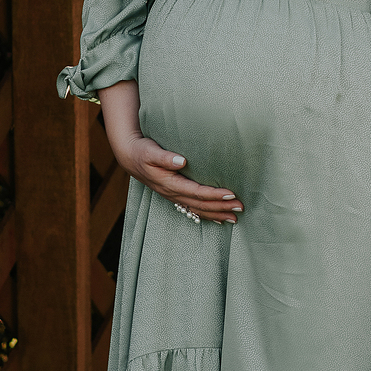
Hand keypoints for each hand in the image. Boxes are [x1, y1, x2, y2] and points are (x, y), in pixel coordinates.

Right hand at [97, 81, 242, 222]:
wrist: (130, 157)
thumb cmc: (142, 151)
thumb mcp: (150, 151)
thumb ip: (165, 157)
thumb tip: (182, 160)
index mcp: (170, 184)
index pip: (197, 192)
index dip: (214, 194)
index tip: (231, 193)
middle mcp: (173, 194)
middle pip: (201, 204)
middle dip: (221, 207)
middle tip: (240, 208)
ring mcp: (173, 197)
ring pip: (198, 210)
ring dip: (216, 214)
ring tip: (234, 218)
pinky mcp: (174, 196)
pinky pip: (192, 210)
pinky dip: (206, 215)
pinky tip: (217, 219)